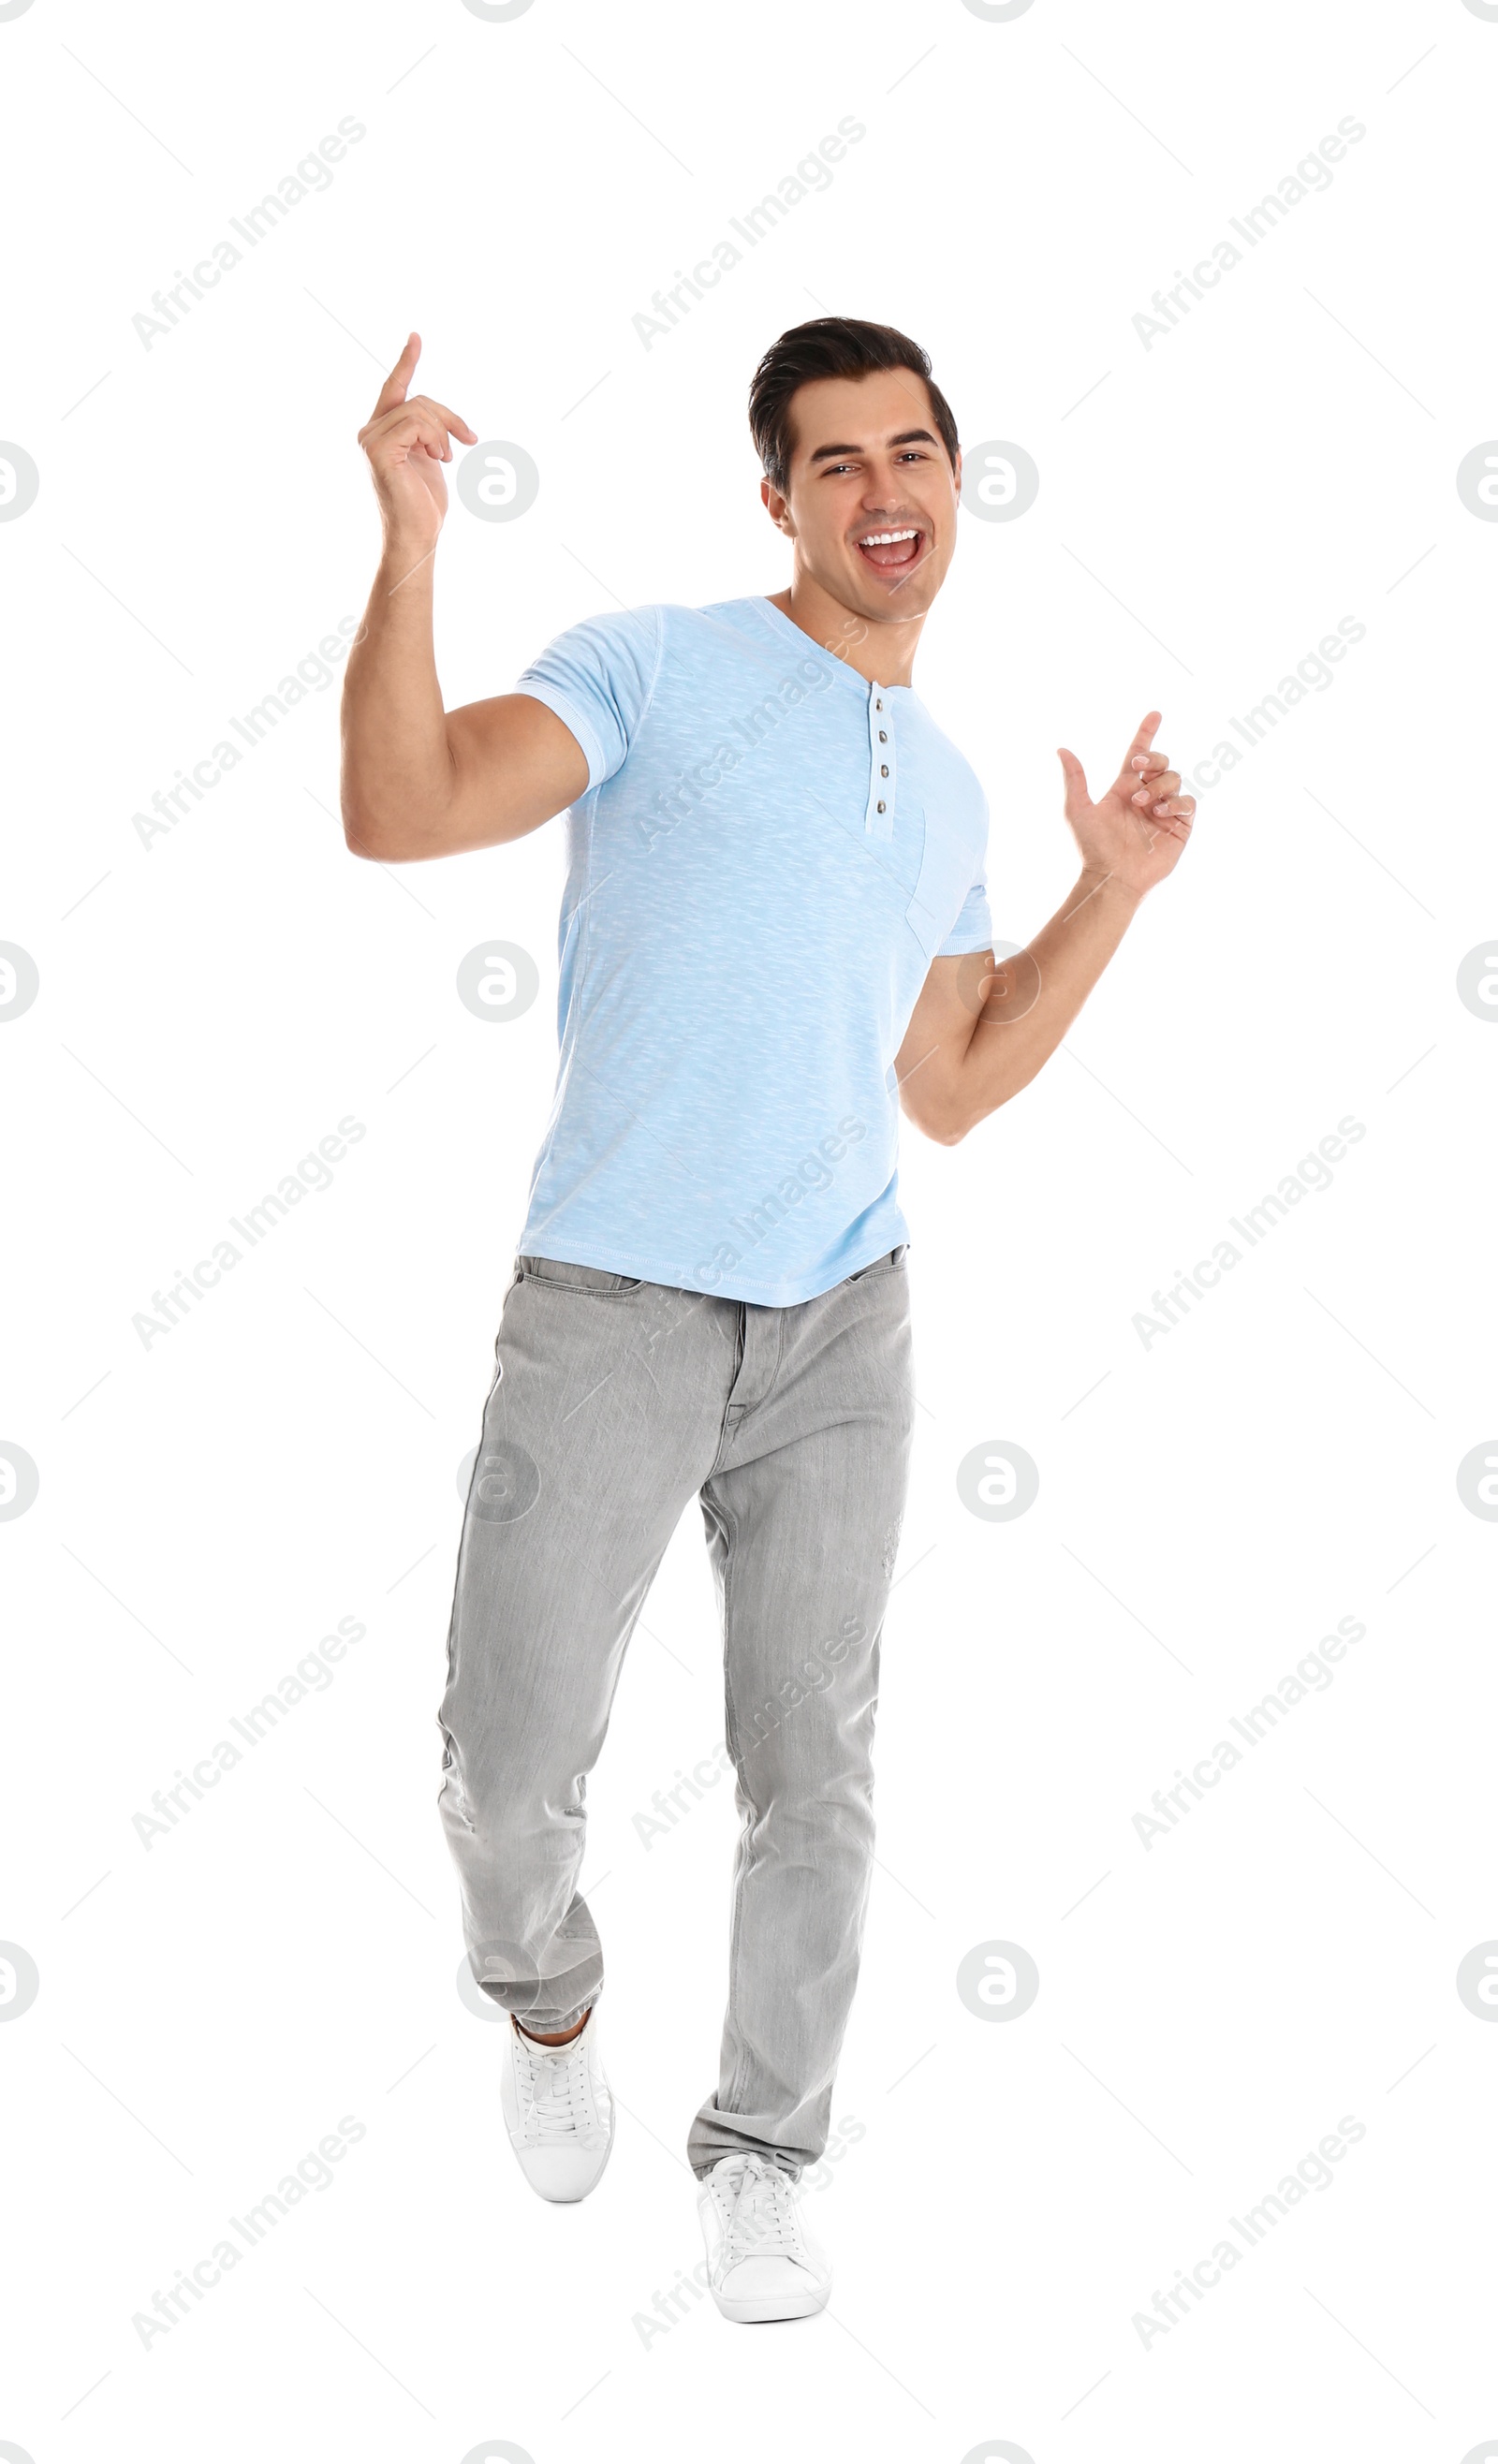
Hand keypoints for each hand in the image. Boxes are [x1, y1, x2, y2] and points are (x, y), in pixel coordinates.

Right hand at [357, 332, 476, 558]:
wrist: (416, 537)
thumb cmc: (424, 506)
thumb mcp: (429, 459)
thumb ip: (425, 433)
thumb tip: (437, 417)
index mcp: (381, 432)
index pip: (394, 389)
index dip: (406, 362)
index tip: (416, 337)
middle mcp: (369, 432)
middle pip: (418, 399)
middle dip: (449, 417)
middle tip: (468, 440)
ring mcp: (369, 440)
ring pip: (418, 409)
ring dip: (443, 430)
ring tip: (447, 456)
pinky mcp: (376, 449)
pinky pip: (414, 422)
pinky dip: (434, 437)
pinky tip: (439, 457)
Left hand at [1056, 711, 1195, 901]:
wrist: (1112, 877)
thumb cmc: (1092, 847)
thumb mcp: (1078, 810)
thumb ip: (1074, 779)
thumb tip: (1061, 749)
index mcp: (1124, 789)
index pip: (1139, 754)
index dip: (1147, 733)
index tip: (1155, 714)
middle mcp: (1146, 797)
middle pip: (1161, 762)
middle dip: (1153, 758)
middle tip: (1137, 770)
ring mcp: (1164, 811)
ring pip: (1175, 778)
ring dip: (1159, 785)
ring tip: (1143, 805)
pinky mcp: (1179, 827)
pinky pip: (1188, 802)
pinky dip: (1176, 802)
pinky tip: (1159, 812)